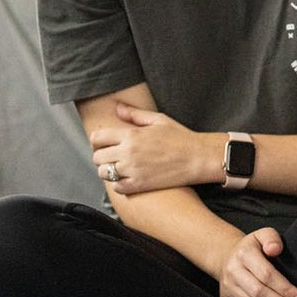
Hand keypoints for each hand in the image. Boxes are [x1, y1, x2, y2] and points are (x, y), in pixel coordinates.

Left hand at [88, 103, 204, 195]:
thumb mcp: (159, 120)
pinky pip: (117, 187)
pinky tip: (128, 178)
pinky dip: (119, 184)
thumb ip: (135, 115)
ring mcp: (133, 170)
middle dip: (103, 156)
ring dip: (108, 171)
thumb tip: (118, 109)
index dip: (98, 140)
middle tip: (113, 156)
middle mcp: (128, 153)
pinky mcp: (140, 185)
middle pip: (98, 156)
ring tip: (120, 168)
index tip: (104, 143)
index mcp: (131, 135)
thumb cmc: (182, 138)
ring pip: (104, 173)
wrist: (199, 158)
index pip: (98, 137)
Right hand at [217, 228, 296, 296]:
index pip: (266, 275)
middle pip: (259, 293)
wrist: (227, 256)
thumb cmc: (252, 247)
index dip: (285, 289)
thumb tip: (275, 249)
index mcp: (244, 254)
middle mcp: (233, 271)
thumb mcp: (263, 234)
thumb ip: (272, 238)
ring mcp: (229, 287)